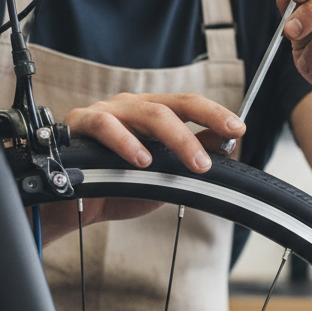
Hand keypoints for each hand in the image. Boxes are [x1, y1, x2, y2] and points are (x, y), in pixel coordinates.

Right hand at [63, 91, 244, 169]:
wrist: (72, 206)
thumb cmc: (116, 186)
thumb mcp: (164, 175)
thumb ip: (190, 156)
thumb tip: (227, 143)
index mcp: (151, 114)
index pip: (188, 104)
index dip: (214, 113)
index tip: (239, 128)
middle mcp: (131, 107)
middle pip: (173, 104)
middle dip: (205, 120)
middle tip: (225, 142)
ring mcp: (106, 112)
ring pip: (147, 113)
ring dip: (176, 138)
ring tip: (195, 163)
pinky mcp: (80, 123)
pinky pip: (105, 125)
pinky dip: (127, 142)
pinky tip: (142, 160)